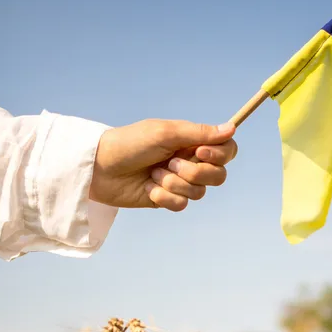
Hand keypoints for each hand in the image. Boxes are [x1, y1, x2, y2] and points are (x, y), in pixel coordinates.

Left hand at [89, 119, 237, 210]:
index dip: (220, 154)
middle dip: (196, 173)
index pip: (227, 150)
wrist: (99, 168)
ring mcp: (180, 182)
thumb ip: (200, 132)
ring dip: (174, 184)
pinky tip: (147, 188)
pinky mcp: (168, 199)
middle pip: (218, 175)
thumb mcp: (166, 133)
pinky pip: (182, 204)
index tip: (201, 151)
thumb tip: (232, 127)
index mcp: (192, 142)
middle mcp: (191, 162)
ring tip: (153, 174)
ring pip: (200, 193)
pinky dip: (164, 197)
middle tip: (171, 164)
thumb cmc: (130, 143)